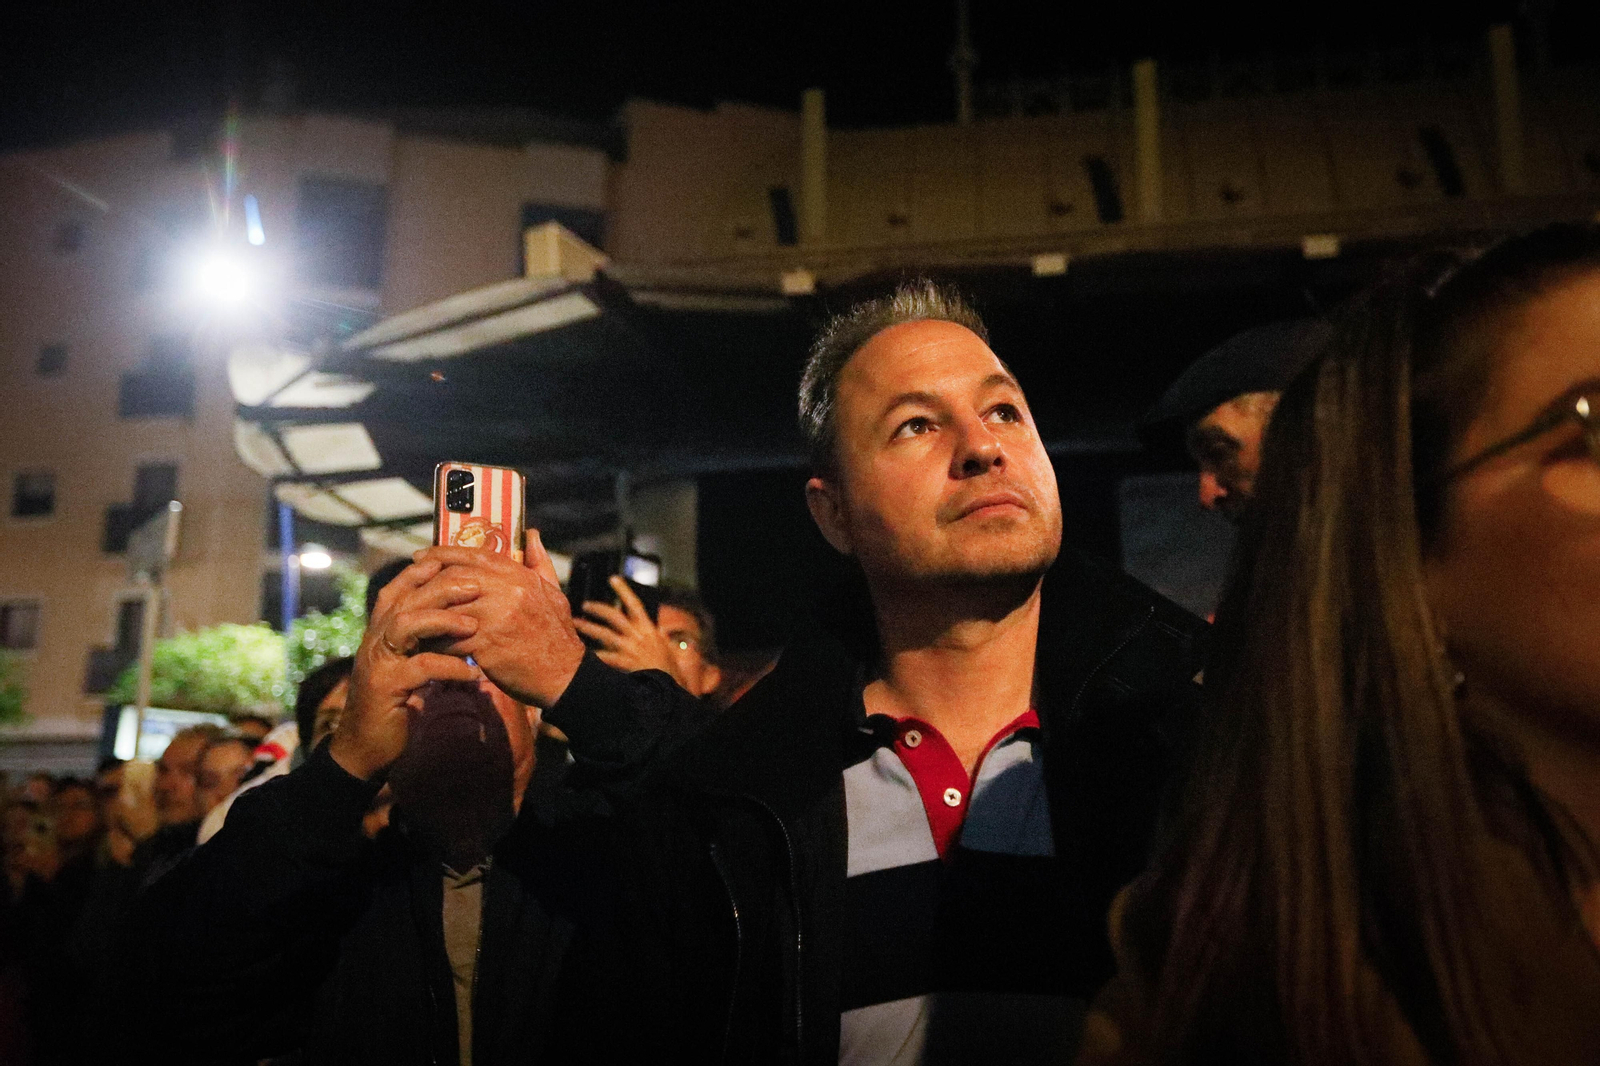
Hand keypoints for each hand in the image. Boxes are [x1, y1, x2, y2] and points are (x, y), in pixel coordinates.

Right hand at [331, 559, 482, 781]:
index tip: (454, 562)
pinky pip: (421, 668)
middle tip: (476, 586)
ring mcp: (378, 662)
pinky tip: (474, 674)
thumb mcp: (407, 665)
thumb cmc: (392, 704)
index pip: (397, 589)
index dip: (422, 572)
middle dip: (441, 588)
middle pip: (405, 599)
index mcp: (380, 632)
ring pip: (406, 624)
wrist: (364, 748)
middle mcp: (375, 640)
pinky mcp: (386, 688)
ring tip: (473, 626)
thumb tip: (458, 619)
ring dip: (442, 620)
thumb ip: (422, 642)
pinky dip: (450, 667)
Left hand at [412, 531, 585, 708]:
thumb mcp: (553, 592)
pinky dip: (436, 642)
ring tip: (414, 618)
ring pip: (448, 608)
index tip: (422, 556)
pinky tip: (428, 645)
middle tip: (409, 587)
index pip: (476, 554)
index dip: (444, 552)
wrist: (564, 676)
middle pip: (455, 578)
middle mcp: (507, 591)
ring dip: (428, 615)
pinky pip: (450, 639)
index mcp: (520, 576)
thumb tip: (532, 534)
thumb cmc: (557, 635)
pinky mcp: (486, 645)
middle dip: (428, 581)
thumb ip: (539, 562)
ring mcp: (496, 617)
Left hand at [575, 576, 693, 690]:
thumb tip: (656, 629)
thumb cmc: (668, 670)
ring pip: (603, 633)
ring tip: (574, 624)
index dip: (624, 590)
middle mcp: (638, 636)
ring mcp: (630, 649)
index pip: (635, 604)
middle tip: (585, 605)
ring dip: (587, 627)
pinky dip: (591, 655)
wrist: (668, 688)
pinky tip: (579, 655)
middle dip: (597, 608)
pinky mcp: (624, 663)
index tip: (613, 579)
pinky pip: (603, 656)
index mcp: (649, 630)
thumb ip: (658, 637)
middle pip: (614, 616)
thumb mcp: (666, 648)